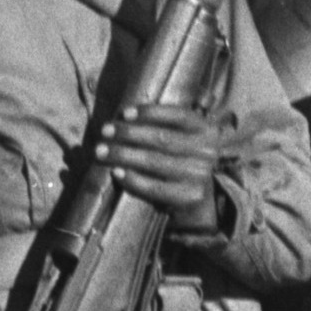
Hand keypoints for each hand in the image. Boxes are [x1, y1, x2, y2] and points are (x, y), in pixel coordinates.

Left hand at [97, 95, 231, 234]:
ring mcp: (201, 175)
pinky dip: (133, 179)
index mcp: (206, 130)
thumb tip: (121, 118)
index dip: (150, 112)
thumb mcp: (179, 137)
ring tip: (101, 151)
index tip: (124, 113)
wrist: (196, 197)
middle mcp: (208, 151)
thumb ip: (159, 125)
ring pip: (156, 161)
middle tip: (104, 132)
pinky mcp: (190, 197)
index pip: (179, 116)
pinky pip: (156, 188)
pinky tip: (117, 172)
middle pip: (163, 138)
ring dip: (124, 155)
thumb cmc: (178, 159)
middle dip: (129, 133)